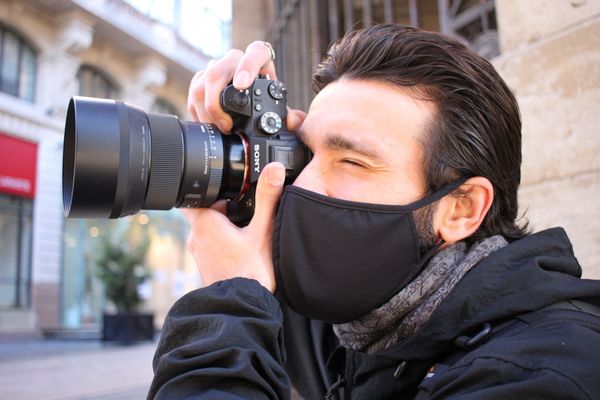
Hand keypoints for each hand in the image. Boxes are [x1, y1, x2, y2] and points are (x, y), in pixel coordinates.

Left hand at [183, 41, 305, 292]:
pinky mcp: (207, 267)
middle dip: (223, 204)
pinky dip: (224, 240)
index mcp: (205, 223)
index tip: (221, 182)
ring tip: (248, 226)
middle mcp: (197, 237)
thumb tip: (274, 168)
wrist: (243, 308)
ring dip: (224, 224)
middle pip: (205, 210)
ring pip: (208, 229)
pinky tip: (244, 246)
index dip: (205, 186)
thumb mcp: (264, 229)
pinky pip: (212, 245)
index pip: (192, 195)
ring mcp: (200, 254)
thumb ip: (269, 197)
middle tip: (245, 203)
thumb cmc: (251, 272)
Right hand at [187, 41, 305, 131]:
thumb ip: (288, 115)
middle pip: (217, 72)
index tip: (241, 85)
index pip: (255, 52)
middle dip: (217, 103)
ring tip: (219, 129)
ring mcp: (216, 67)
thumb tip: (294, 122)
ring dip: (206, 111)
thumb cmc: (265, 96)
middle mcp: (234, 59)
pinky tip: (208, 124)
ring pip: (201, 83)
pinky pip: (193, 93)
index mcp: (259, 58)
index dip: (247, 66)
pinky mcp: (201, 79)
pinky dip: (198, 112)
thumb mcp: (278, 105)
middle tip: (227, 126)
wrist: (248, 92)